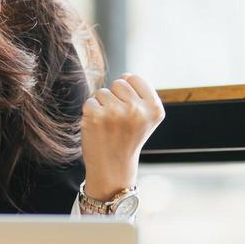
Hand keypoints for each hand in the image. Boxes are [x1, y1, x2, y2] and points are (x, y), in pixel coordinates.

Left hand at [80, 73, 164, 200]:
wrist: (113, 168)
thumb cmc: (127, 138)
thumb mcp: (146, 118)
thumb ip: (141, 95)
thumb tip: (125, 76)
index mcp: (154, 108)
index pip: (134, 77)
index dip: (128, 91)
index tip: (130, 111)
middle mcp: (137, 110)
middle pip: (119, 82)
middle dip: (116, 98)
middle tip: (118, 121)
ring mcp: (116, 113)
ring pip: (103, 91)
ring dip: (102, 105)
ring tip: (109, 125)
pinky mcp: (96, 116)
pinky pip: (90, 101)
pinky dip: (90, 113)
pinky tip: (98, 129)